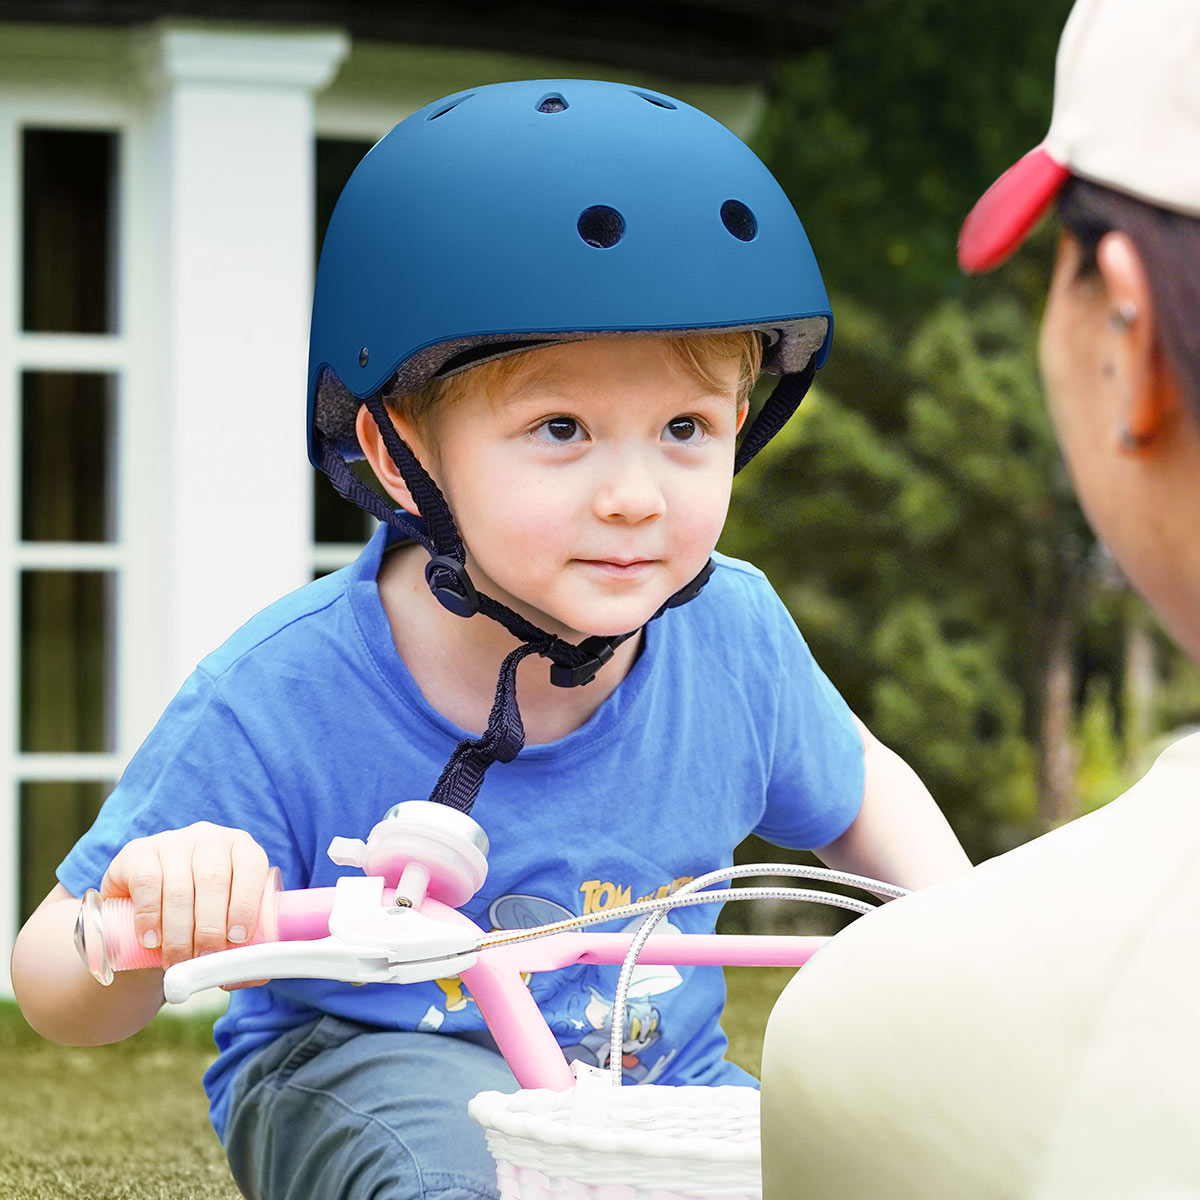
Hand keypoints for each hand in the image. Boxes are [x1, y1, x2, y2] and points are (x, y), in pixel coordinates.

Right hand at [100, 822, 270, 980]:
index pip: (251, 866)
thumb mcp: (226, 926)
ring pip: (180, 886)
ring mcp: (172, 841)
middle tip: (204, 959)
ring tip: (177, 960)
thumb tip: (257, 973)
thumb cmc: (198, 922)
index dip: (246, 904)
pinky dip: (150, 916)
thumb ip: (246, 947)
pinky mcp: (137, 852)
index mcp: (241, 847)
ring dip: (179, 932)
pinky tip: (152, 940)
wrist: (146, 918)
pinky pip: (147, 882)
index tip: (238, 939)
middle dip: (210, 927)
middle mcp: (209, 837)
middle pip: (214, 880)